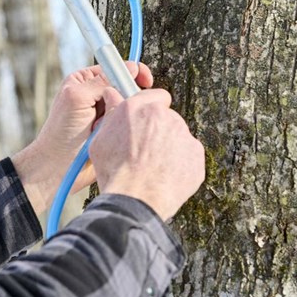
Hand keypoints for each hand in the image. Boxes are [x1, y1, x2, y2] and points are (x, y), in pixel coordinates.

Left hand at [12, 62, 153, 215]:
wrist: (59, 168)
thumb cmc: (61, 134)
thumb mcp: (77, 99)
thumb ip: (100, 82)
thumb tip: (127, 68)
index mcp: (84, 82)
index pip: (114, 68)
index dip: (131, 72)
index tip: (145, 79)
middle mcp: (95, 95)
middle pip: (125, 87)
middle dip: (129, 96)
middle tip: (123, 109)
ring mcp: (104, 114)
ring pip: (129, 106)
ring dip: (125, 115)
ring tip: (110, 126)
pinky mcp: (112, 130)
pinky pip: (128, 123)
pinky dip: (126, 127)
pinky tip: (115, 136)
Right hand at [89, 88, 204, 220]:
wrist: (135, 200)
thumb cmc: (116, 173)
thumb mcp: (100, 141)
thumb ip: (111, 115)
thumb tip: (113, 96)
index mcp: (137, 109)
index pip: (154, 96)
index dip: (151, 108)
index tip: (148, 118)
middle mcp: (162, 116)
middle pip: (166, 118)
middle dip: (158, 131)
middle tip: (145, 151)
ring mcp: (182, 134)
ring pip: (177, 137)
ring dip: (169, 147)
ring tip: (153, 168)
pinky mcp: (196, 153)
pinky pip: (188, 155)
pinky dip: (181, 163)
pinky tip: (165, 176)